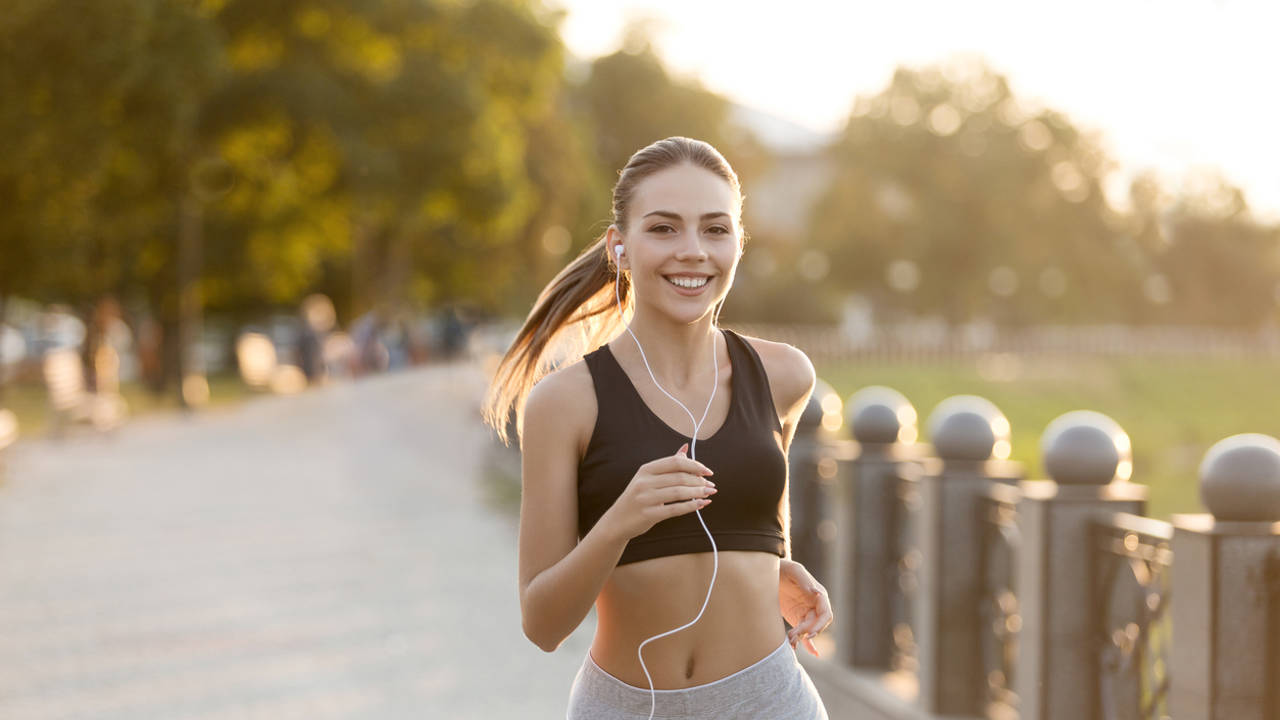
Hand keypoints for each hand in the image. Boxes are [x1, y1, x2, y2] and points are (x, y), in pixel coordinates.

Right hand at [600, 443, 715, 540]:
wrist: (618, 521)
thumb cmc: (638, 497)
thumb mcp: (648, 478)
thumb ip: (668, 464)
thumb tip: (685, 448)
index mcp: (646, 470)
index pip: (675, 462)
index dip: (694, 465)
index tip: (708, 471)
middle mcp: (644, 482)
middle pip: (679, 477)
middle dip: (699, 481)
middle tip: (711, 485)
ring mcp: (645, 498)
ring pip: (679, 492)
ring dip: (698, 492)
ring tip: (710, 493)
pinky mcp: (649, 514)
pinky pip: (675, 509)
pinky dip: (692, 506)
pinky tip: (702, 504)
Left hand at [779, 559, 831, 656]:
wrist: (768, 571)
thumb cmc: (783, 567)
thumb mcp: (793, 570)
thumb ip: (804, 580)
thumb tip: (816, 592)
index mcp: (818, 594)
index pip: (825, 614)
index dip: (820, 625)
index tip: (810, 632)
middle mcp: (814, 605)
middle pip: (817, 624)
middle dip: (808, 632)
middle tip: (794, 636)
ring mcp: (806, 613)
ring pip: (809, 630)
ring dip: (802, 638)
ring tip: (790, 641)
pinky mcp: (796, 618)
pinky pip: (804, 633)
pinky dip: (808, 644)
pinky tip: (813, 653)